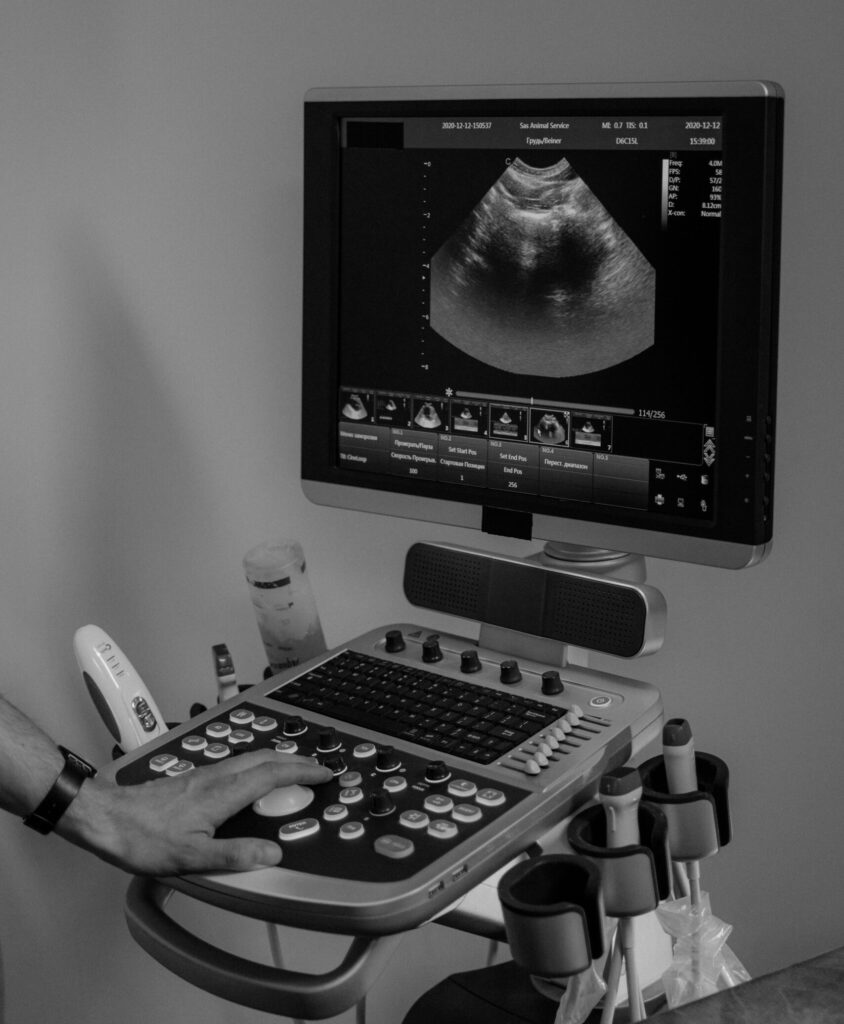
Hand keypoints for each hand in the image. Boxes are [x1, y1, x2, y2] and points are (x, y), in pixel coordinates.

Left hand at [57, 751, 333, 874]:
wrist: (105, 818)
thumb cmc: (143, 838)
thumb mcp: (192, 857)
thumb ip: (235, 855)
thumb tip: (272, 853)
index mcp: (222, 794)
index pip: (272, 774)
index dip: (301, 771)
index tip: (324, 772)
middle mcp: (216, 778)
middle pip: (264, 758)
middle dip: (294, 760)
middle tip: (314, 768)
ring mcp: (203, 775)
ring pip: (249, 758)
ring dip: (275, 760)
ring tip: (290, 769)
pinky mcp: (191, 778)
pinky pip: (235, 764)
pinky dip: (255, 765)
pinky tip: (250, 778)